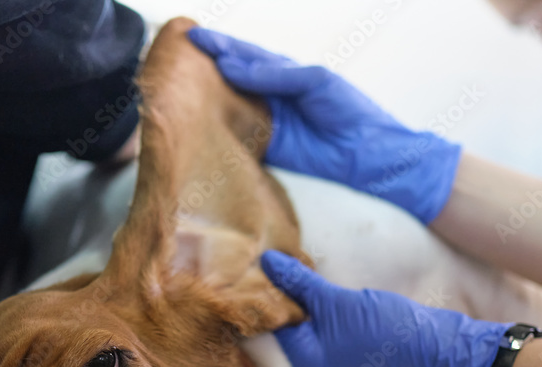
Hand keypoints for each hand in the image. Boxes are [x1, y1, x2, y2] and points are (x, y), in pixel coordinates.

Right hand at [187, 27, 461, 223]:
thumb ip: (274, 74)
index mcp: (283, 73)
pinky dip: (216, 132)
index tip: (191, 36)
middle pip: (229, 79)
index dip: (218, 45)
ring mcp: (266, 122)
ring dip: (204, 100)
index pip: (243, 55)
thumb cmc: (349, 111)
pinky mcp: (264, 149)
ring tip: (176, 90)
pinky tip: (196, 126)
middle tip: (174, 60)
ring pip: (228, 107)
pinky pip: (235, 137)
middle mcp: (270, 95)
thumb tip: (232, 67)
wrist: (368, 155)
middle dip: (203, 70)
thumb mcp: (315, 81)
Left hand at [261, 250, 510, 366]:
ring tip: (281, 265)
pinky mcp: (343, 352)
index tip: (249, 265)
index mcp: (303, 363)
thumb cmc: (385, 328)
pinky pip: (316, 328)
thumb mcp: (336, 301)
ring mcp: (327, 363)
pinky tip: (305, 282)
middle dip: (273, 296)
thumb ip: (299, 282)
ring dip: (292, 298)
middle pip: (280, 328)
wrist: (436, 346)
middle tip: (261, 260)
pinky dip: (310, 307)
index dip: (258, 295)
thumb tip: (266, 261)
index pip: (267, 327)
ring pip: (299, 325)